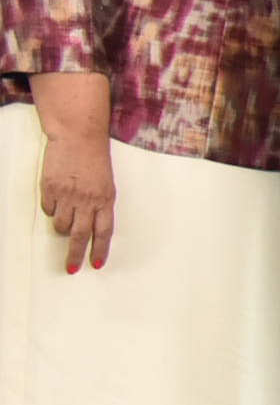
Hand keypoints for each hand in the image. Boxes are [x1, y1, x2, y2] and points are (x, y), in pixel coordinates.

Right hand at [37, 128, 112, 274]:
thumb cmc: (94, 159)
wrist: (78, 136)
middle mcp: (86, 200)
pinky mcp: (49, 189)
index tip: (95, 265)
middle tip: (71, 268)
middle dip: (75, 255)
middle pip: (80, 236)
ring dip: (62, 227)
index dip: (99, 250)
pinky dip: (52, 208)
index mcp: (105, 199)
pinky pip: (48, 209)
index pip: (103, 232)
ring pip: (60, 225)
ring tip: (65, 214)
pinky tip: (56, 196)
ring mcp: (67, 195)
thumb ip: (99, 204)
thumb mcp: (105, 183)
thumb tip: (91, 226)